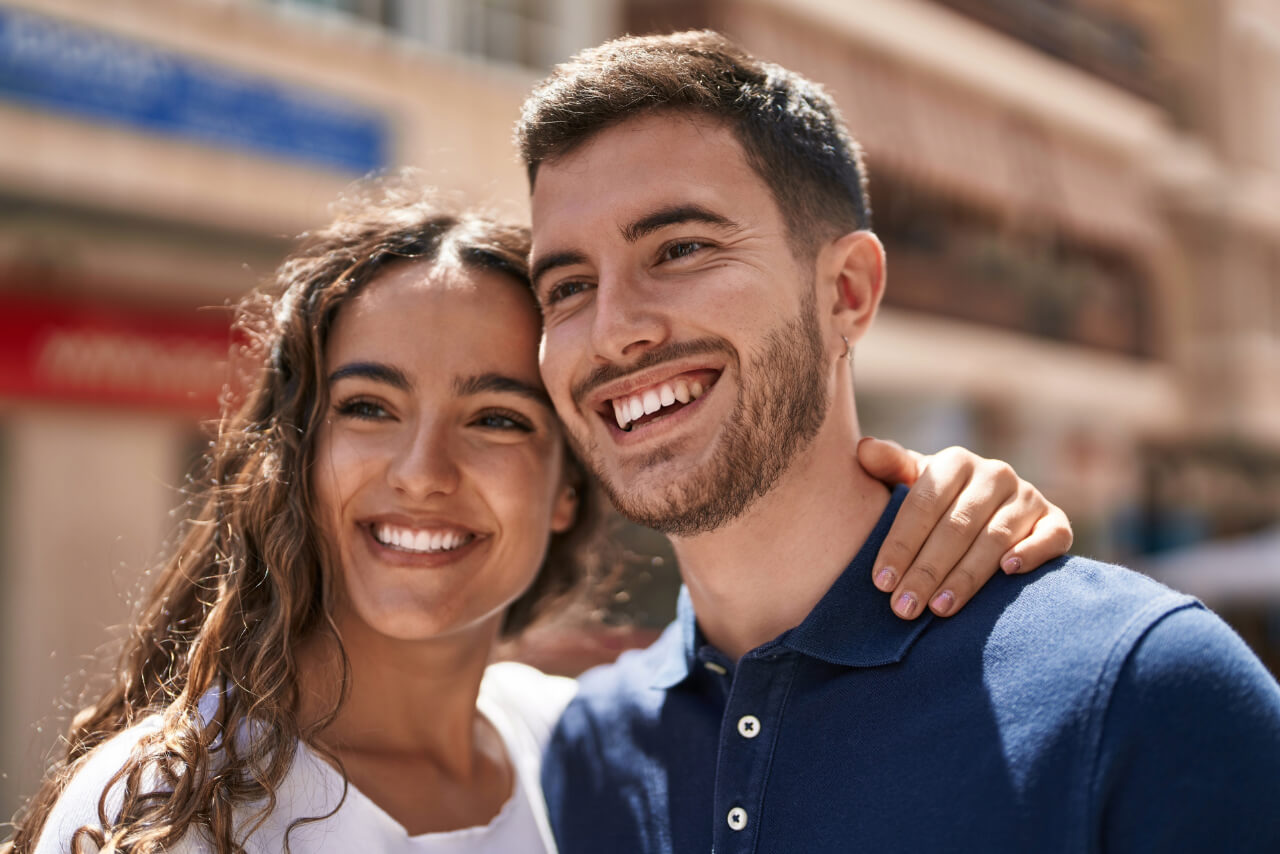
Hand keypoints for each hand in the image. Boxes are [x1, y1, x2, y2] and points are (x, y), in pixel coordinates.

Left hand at [857, 437, 1072, 619]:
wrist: (988, 506)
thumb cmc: (938, 500)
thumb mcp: (910, 480)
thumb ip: (888, 466)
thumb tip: (864, 450)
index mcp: (955, 461)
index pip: (923, 504)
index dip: (900, 544)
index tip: (880, 581)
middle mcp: (995, 474)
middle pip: (956, 527)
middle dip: (927, 571)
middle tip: (904, 607)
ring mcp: (1028, 497)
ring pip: (995, 538)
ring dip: (966, 576)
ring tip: (939, 609)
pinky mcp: (1054, 521)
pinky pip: (1050, 536)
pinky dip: (1031, 552)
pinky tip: (1008, 572)